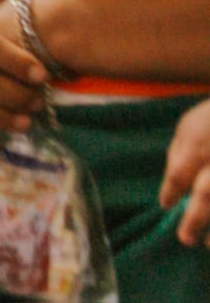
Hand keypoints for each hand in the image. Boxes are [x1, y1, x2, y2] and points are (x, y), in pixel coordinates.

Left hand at [161, 98, 209, 246]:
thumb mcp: (189, 127)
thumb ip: (178, 154)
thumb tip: (175, 186)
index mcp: (199, 147)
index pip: (179, 173)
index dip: (171, 191)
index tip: (166, 204)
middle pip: (207, 194)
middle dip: (195, 219)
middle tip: (184, 239)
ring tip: (209, 246)